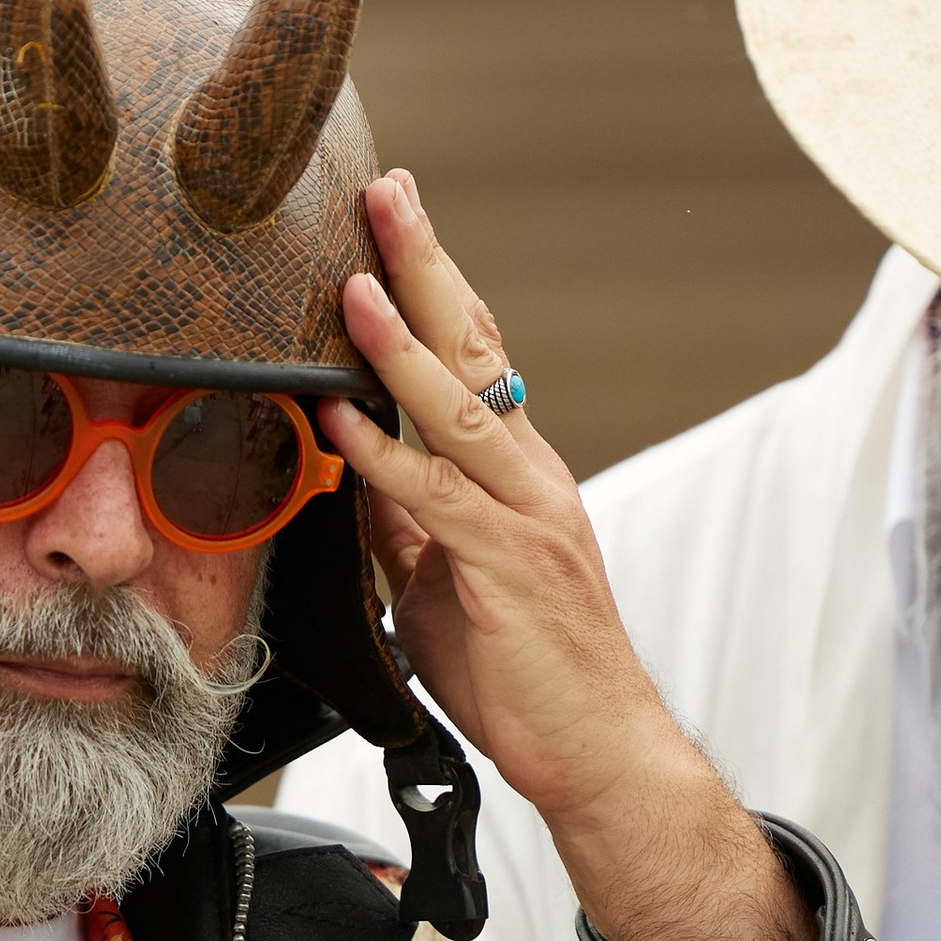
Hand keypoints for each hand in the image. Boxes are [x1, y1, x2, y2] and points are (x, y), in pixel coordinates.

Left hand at [322, 175, 807, 940]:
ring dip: (400, 341)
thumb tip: (352, 474)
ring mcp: (526, 514)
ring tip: (355, 281)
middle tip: (388, 191)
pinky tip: (345, 421)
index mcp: (517, 472)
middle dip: (427, 265)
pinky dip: (387, 454)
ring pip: (458, 407)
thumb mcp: (443, 585)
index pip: (471, 357)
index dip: (430, 288)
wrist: (595, 748)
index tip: (389, 224)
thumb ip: (405, 524)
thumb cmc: (525, 675)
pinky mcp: (510, 564)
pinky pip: (439, 497)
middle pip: (475, 347)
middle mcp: (529, 475)